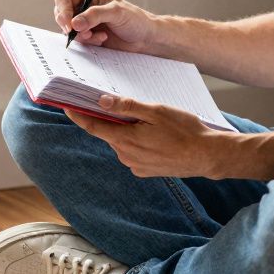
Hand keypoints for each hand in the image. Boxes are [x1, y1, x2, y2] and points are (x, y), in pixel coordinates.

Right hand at [54, 0, 158, 52]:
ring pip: (68, 30)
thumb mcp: (116, 13)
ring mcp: (84, 21)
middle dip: (70, 26)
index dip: (63, 11)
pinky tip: (103, 39)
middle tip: (82, 33)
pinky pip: (78, 40)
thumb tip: (75, 24)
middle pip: (61, 14)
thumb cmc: (135, 20)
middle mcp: (83, 5)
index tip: (69, 25)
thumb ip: (94, 15)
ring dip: (82, 35)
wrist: (144, 38)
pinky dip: (89, 42)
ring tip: (99, 35)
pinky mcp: (87, 35)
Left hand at [63, 95, 232, 178]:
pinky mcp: (145, 171)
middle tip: (125, 106)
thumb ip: (127, 107)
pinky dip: (138, 142)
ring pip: (122, 142)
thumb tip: (102, 102)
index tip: (66, 106)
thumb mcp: (156, 111)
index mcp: (125, 140)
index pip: (93, 127)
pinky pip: (134, 152)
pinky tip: (157, 137)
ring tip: (152, 124)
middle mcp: (126, 156)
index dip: (78, 116)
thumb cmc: (184, 130)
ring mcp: (135, 166)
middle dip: (112, 120)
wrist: (207, 156)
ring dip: (128, 131)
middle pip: (109, 133)